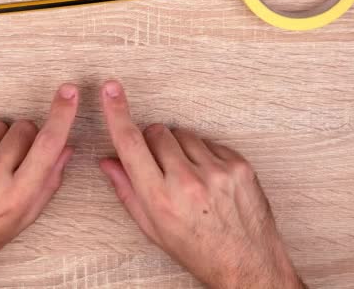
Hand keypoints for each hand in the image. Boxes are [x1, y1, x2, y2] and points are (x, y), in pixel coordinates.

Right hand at [99, 80, 304, 288]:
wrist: (247, 263)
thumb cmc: (196, 249)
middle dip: (153, 142)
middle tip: (161, 165)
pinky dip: (204, 154)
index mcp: (160, 198)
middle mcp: (188, 182)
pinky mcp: (239, 165)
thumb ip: (127, 190)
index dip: (116, 113)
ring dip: (179, 147)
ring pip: (183, 134)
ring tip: (189, 176)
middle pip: (157, 132)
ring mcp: (217, 171)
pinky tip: (209, 178)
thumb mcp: (153, 228)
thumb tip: (107, 161)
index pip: (130, 144)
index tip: (110, 90)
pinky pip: (210, 142)